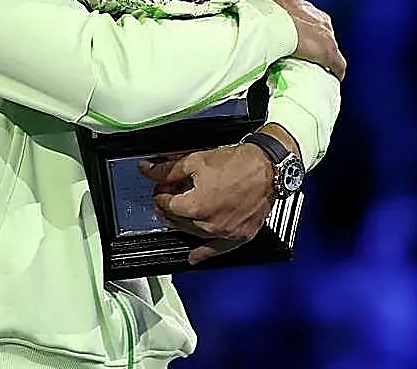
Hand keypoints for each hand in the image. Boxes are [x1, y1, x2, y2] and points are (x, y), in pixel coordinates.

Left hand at [138, 144, 274, 264]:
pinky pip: (217, 250)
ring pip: (194, 234)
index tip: (162, 188)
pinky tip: (194, 257)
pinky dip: (204, 253)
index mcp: (197, 206)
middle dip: (170, 207)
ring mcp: (226, 233)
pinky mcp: (240, 236)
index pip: (167, 205)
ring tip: (182, 212)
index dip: (161, 194)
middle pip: (178, 221)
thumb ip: (168, 170)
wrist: (268, 167)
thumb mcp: (196, 160)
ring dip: (184, 223)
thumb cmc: (238, 163)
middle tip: (170, 195)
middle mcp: (210, 224)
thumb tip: (148, 170)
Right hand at [261, 0, 346, 80]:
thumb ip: (266, 17)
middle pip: (323, 34)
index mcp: (303, 7)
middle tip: (306, 56)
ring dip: (324, 58)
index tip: (300, 40)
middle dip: (316, 45)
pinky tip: (334, 77)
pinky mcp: (329, 52)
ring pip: (331, 48)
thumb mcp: (265, 11)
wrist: (273, 24)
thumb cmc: (265, 15)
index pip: (310, 21)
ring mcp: (326, 36)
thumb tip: (256, 26)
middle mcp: (318, 19)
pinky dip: (336, 71)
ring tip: (315, 67)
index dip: (306, 33)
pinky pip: (338, 64)